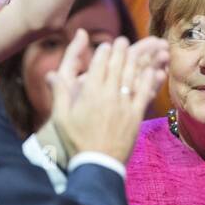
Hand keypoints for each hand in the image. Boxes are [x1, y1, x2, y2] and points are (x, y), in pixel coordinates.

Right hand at [48, 31, 169, 164]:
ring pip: (132, 76)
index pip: (98, 66)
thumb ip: (59, 93)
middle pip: (117, 67)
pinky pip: (144, 94)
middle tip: (122, 40)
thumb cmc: (76, 141)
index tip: (105, 45)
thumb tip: (51, 74)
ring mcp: (124, 105)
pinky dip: (149, 80)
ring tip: (136, 50)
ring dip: (135, 60)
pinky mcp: (136, 116)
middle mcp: (109, 95)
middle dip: (120, 51)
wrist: (97, 163)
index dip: (103, 53)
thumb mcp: (62, 117)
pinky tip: (153, 71)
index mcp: (90, 94)